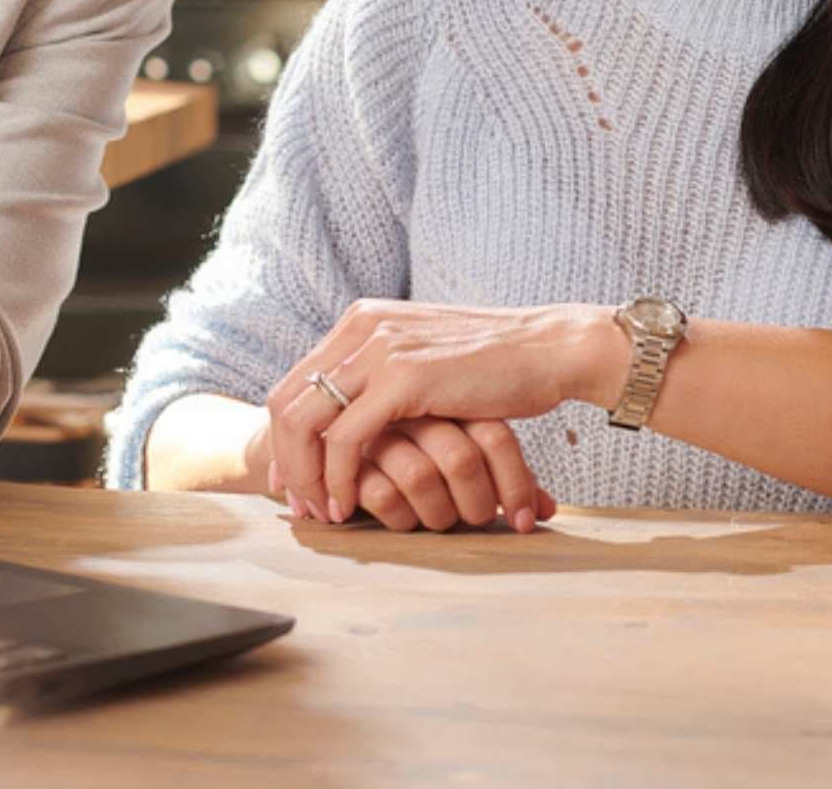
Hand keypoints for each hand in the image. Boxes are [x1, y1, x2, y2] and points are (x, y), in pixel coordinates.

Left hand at [266, 300, 624, 525]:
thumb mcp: (424, 359)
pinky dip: (338, 478)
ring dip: (305, 475)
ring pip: (305, 421)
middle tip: (296, 504)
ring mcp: (379, 349)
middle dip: (284, 460)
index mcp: (363, 320)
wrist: (549, 348)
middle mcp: (361, 327)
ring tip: (321, 511)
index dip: (283, 437)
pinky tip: (348, 505)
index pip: (295, 382)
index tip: (291, 480)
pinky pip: (346, 438)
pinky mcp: (402, 378)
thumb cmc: (496, 363)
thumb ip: (384, 375)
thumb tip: (352, 415)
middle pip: (285, 401)